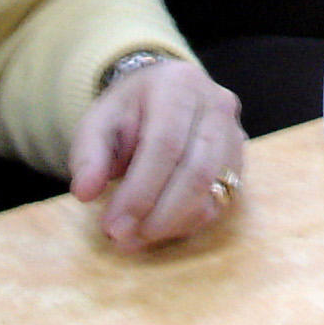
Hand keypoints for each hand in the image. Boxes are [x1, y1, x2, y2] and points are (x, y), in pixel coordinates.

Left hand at [69, 58, 246, 252]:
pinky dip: (188, 223)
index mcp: (178, 85)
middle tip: (123, 239)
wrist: (161, 95)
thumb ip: (88, 154)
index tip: (112, 225)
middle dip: (158, 214)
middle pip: (196, 170)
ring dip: (174, 223)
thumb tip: (85, 193)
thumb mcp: (98, 121)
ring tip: (136, 238)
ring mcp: (234, 132)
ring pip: (213, 189)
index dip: (140, 191)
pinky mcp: (239, 160)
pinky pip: (221, 201)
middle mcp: (216, 104)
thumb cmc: (128, 111)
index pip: (166, 143)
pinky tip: (159, 229)